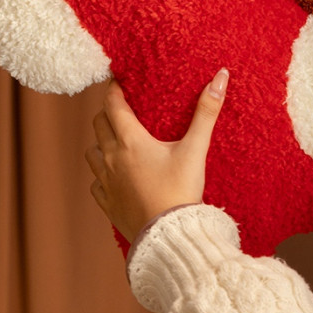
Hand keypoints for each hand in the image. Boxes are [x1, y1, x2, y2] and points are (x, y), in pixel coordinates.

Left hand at [85, 68, 228, 242]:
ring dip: (100, 142)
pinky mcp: (107, 203)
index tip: (118, 80)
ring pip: (91, 152)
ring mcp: (106, 181)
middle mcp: (111, 158)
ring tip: (115, 141)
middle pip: (99, 124)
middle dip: (108, 113)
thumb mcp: (196, 148)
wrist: (169, 235)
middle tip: (121, 108)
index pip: (113, 104)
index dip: (113, 88)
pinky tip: (114, 176)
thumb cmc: (181, 190)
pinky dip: (101, 174)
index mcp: (130, 141)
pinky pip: (95, 183)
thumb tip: (221, 76)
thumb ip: (207, 112)